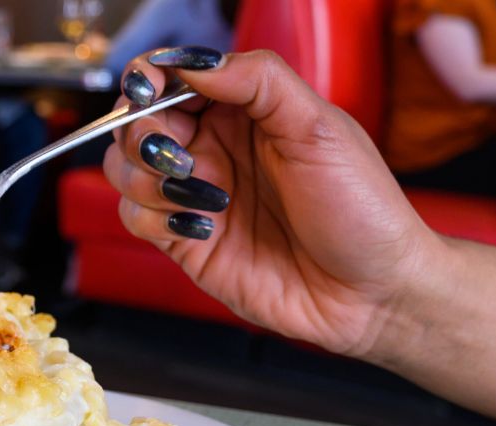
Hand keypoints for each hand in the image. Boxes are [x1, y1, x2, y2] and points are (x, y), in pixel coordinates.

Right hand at [105, 48, 444, 357]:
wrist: (371, 291)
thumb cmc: (361, 208)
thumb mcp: (319, 127)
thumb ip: (258, 80)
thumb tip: (194, 64)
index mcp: (243, 110)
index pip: (173, 77)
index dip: (149, 77)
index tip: (147, 87)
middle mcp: (212, 148)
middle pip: (136, 122)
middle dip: (141, 131)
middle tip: (176, 153)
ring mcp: (195, 195)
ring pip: (125, 169)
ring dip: (145, 176)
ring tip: (200, 193)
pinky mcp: (184, 242)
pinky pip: (135, 217)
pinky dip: (153, 216)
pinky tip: (202, 225)